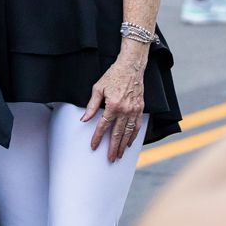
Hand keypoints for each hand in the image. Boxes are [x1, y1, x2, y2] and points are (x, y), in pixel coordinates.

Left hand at [82, 47, 148, 161]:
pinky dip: (134, 136)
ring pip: (129, 132)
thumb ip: (92, 105)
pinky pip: (137, 126)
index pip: (103, 126)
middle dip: (113, 148)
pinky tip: (130, 142)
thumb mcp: (98, 88)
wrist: (131, 66)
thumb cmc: (114, 75)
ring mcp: (134, 110)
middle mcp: (125, 110)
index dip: (98, 137)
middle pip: (118, 134)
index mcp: (113, 105)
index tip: (94, 146)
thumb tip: (84, 119)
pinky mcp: (140, 108)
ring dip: (123, 145)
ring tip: (120, 154)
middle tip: (110, 159)